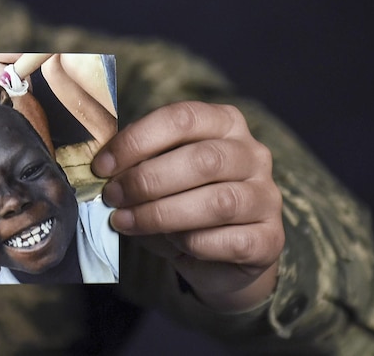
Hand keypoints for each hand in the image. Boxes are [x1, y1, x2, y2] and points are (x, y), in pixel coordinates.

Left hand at [92, 101, 283, 311]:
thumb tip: (102, 171)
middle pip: (201, 160)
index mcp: (223, 123)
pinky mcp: (270, 238)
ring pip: (217, 202)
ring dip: (162, 214)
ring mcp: (267, 196)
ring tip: (125, 221)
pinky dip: (192, 243)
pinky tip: (171, 244)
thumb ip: (137, 164)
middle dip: (147, 180)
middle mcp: (252, 154)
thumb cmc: (182, 201)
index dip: (137, 140)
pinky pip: (229, 241)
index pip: (182, 118)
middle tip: (112, 196)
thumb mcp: (159, 173)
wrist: (220, 256)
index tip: (102, 166)